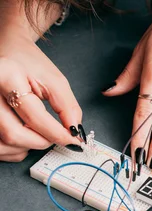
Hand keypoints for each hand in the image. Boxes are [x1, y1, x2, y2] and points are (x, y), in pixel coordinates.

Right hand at [0, 13, 83, 161]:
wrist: (8, 51)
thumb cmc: (29, 63)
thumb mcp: (54, 80)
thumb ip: (67, 107)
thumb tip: (74, 132)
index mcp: (5, 76)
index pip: (33, 115)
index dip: (56, 133)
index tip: (71, 141)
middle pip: (13, 133)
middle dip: (41, 142)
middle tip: (56, 139)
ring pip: (3, 143)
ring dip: (26, 147)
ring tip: (40, 135)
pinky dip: (14, 149)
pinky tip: (25, 137)